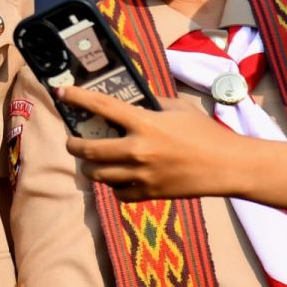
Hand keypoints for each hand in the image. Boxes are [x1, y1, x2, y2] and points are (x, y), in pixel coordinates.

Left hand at [61, 86, 250, 201]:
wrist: (226, 165)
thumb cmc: (205, 132)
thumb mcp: (178, 107)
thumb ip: (153, 104)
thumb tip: (135, 103)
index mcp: (144, 123)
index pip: (101, 107)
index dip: (77, 98)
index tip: (61, 92)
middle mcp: (137, 150)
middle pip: (89, 150)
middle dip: (74, 145)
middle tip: (72, 141)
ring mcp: (141, 175)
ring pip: (99, 175)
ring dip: (92, 166)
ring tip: (95, 160)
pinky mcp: (149, 194)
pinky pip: (119, 193)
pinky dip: (115, 185)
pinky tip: (120, 178)